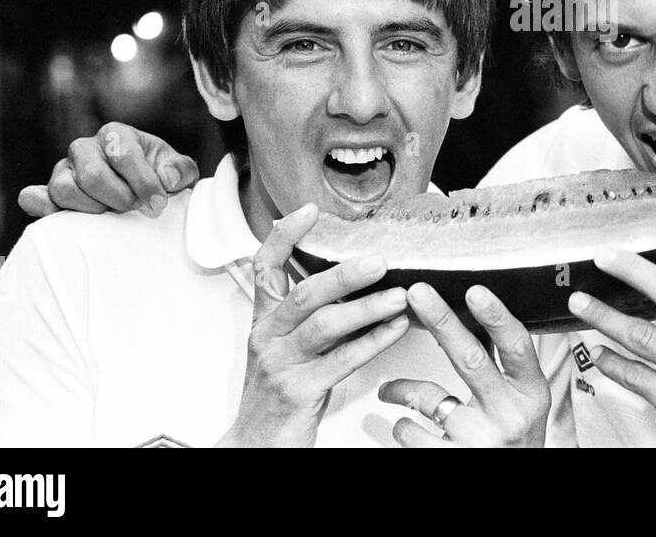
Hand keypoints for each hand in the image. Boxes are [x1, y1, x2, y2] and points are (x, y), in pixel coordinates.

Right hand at [18, 122, 199, 217]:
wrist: (144, 191)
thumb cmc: (161, 176)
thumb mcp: (181, 170)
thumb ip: (181, 170)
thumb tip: (166, 178)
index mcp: (115, 133)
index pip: (123, 154)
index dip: (143, 182)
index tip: (158, 203)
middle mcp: (84, 147)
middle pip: (93, 175)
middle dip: (119, 198)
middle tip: (134, 208)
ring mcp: (62, 170)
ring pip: (63, 189)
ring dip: (92, 209)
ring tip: (111, 213)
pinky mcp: (48, 192)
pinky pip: (34, 198)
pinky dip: (43, 208)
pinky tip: (62, 217)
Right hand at [216, 203, 409, 447]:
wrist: (254, 444)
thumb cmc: (279, 392)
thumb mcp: (286, 345)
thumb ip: (310, 313)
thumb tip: (351, 278)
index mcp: (264, 321)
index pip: (265, 267)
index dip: (285, 237)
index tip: (309, 211)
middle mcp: (269, 337)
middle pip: (304, 294)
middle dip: (344, 274)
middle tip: (380, 260)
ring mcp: (281, 364)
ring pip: (325, 325)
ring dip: (367, 307)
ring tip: (400, 295)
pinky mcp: (299, 391)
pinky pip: (342, 361)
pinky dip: (373, 341)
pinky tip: (396, 328)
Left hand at [378, 282, 548, 447]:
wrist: (517, 480)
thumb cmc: (514, 439)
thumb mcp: (522, 401)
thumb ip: (504, 365)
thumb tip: (473, 314)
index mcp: (531, 393)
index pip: (516, 346)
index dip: (496, 316)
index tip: (475, 290)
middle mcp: (509, 416)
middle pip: (470, 359)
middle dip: (441, 321)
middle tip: (418, 293)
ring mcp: (481, 440)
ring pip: (429, 397)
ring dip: (401, 388)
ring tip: (390, 389)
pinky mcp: (455, 459)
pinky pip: (412, 433)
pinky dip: (402, 426)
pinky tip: (406, 426)